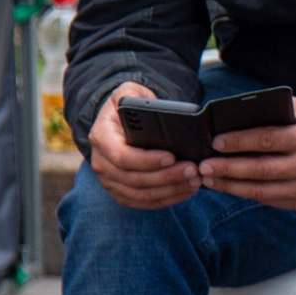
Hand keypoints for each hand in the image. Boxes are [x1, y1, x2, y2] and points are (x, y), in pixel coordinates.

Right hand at [90, 82, 200, 209]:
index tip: (172, 157)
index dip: (147, 160)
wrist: (118, 121)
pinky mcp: (120, 192)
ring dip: (170, 190)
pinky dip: (166, 199)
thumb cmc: (127, 105)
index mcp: (101, 136)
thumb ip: (134, 95)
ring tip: (194, 181)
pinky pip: (143, 202)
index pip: (122, 156)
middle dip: (166, 177)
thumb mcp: (128, 91)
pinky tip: (186, 190)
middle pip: (134, 179)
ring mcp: (109, 180)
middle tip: (193, 170)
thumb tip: (151, 107)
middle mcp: (101, 162)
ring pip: (140, 195)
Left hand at [201, 99, 295, 210]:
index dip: (238, 142)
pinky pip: (270, 199)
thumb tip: (233, 120)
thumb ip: (274, 113)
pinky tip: (231, 185)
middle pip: (260, 170)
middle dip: (227, 169)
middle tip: (204, 166)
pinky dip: (247, 193)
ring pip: (261, 190)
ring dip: (231, 186)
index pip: (266, 140)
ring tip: (210, 179)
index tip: (215, 142)